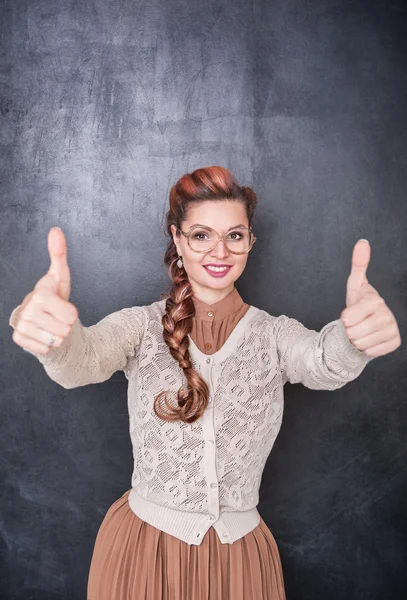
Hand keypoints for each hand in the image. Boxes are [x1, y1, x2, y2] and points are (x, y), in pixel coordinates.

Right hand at [11, 227, 78, 354]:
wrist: (39, 318)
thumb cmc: (54, 297)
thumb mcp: (60, 277)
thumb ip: (59, 255)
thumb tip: (56, 230)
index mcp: (41, 294)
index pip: (70, 315)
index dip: (71, 314)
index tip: (64, 309)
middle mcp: (28, 309)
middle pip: (65, 329)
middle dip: (65, 325)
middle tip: (57, 318)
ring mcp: (22, 325)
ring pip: (57, 340)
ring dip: (58, 336)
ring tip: (51, 326)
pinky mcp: (19, 339)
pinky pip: (46, 349)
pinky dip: (49, 345)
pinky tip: (44, 335)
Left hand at [340, 239, 400, 356]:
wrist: (369, 323)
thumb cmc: (359, 303)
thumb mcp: (354, 286)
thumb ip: (358, 265)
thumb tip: (362, 242)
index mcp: (375, 300)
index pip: (348, 319)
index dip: (345, 320)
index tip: (349, 315)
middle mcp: (388, 315)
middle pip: (354, 333)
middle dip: (350, 331)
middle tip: (356, 324)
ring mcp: (393, 329)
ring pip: (361, 344)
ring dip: (356, 341)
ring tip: (361, 331)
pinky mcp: (395, 342)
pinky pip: (370, 352)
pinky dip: (366, 349)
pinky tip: (369, 339)